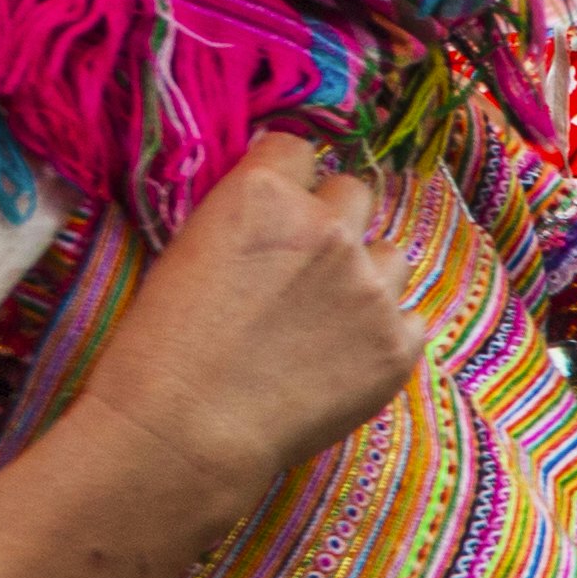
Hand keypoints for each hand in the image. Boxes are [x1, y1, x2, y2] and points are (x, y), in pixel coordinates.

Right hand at [77, 137, 424, 506]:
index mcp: (265, 195)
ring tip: (329, 313)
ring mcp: (372, 288)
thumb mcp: (188, 249)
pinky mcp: (399, 345)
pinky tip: (348, 353)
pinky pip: (412, 318)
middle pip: (355, 193)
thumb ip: (244, 216)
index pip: (299, 149)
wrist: (189, 428)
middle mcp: (329, 229)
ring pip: (391, 254)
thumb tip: (274, 204)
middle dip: (334, 218)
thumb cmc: (163, 344)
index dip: (288, 177)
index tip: (280, 203)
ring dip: (368, 273)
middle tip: (307, 262)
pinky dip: (387, 331)